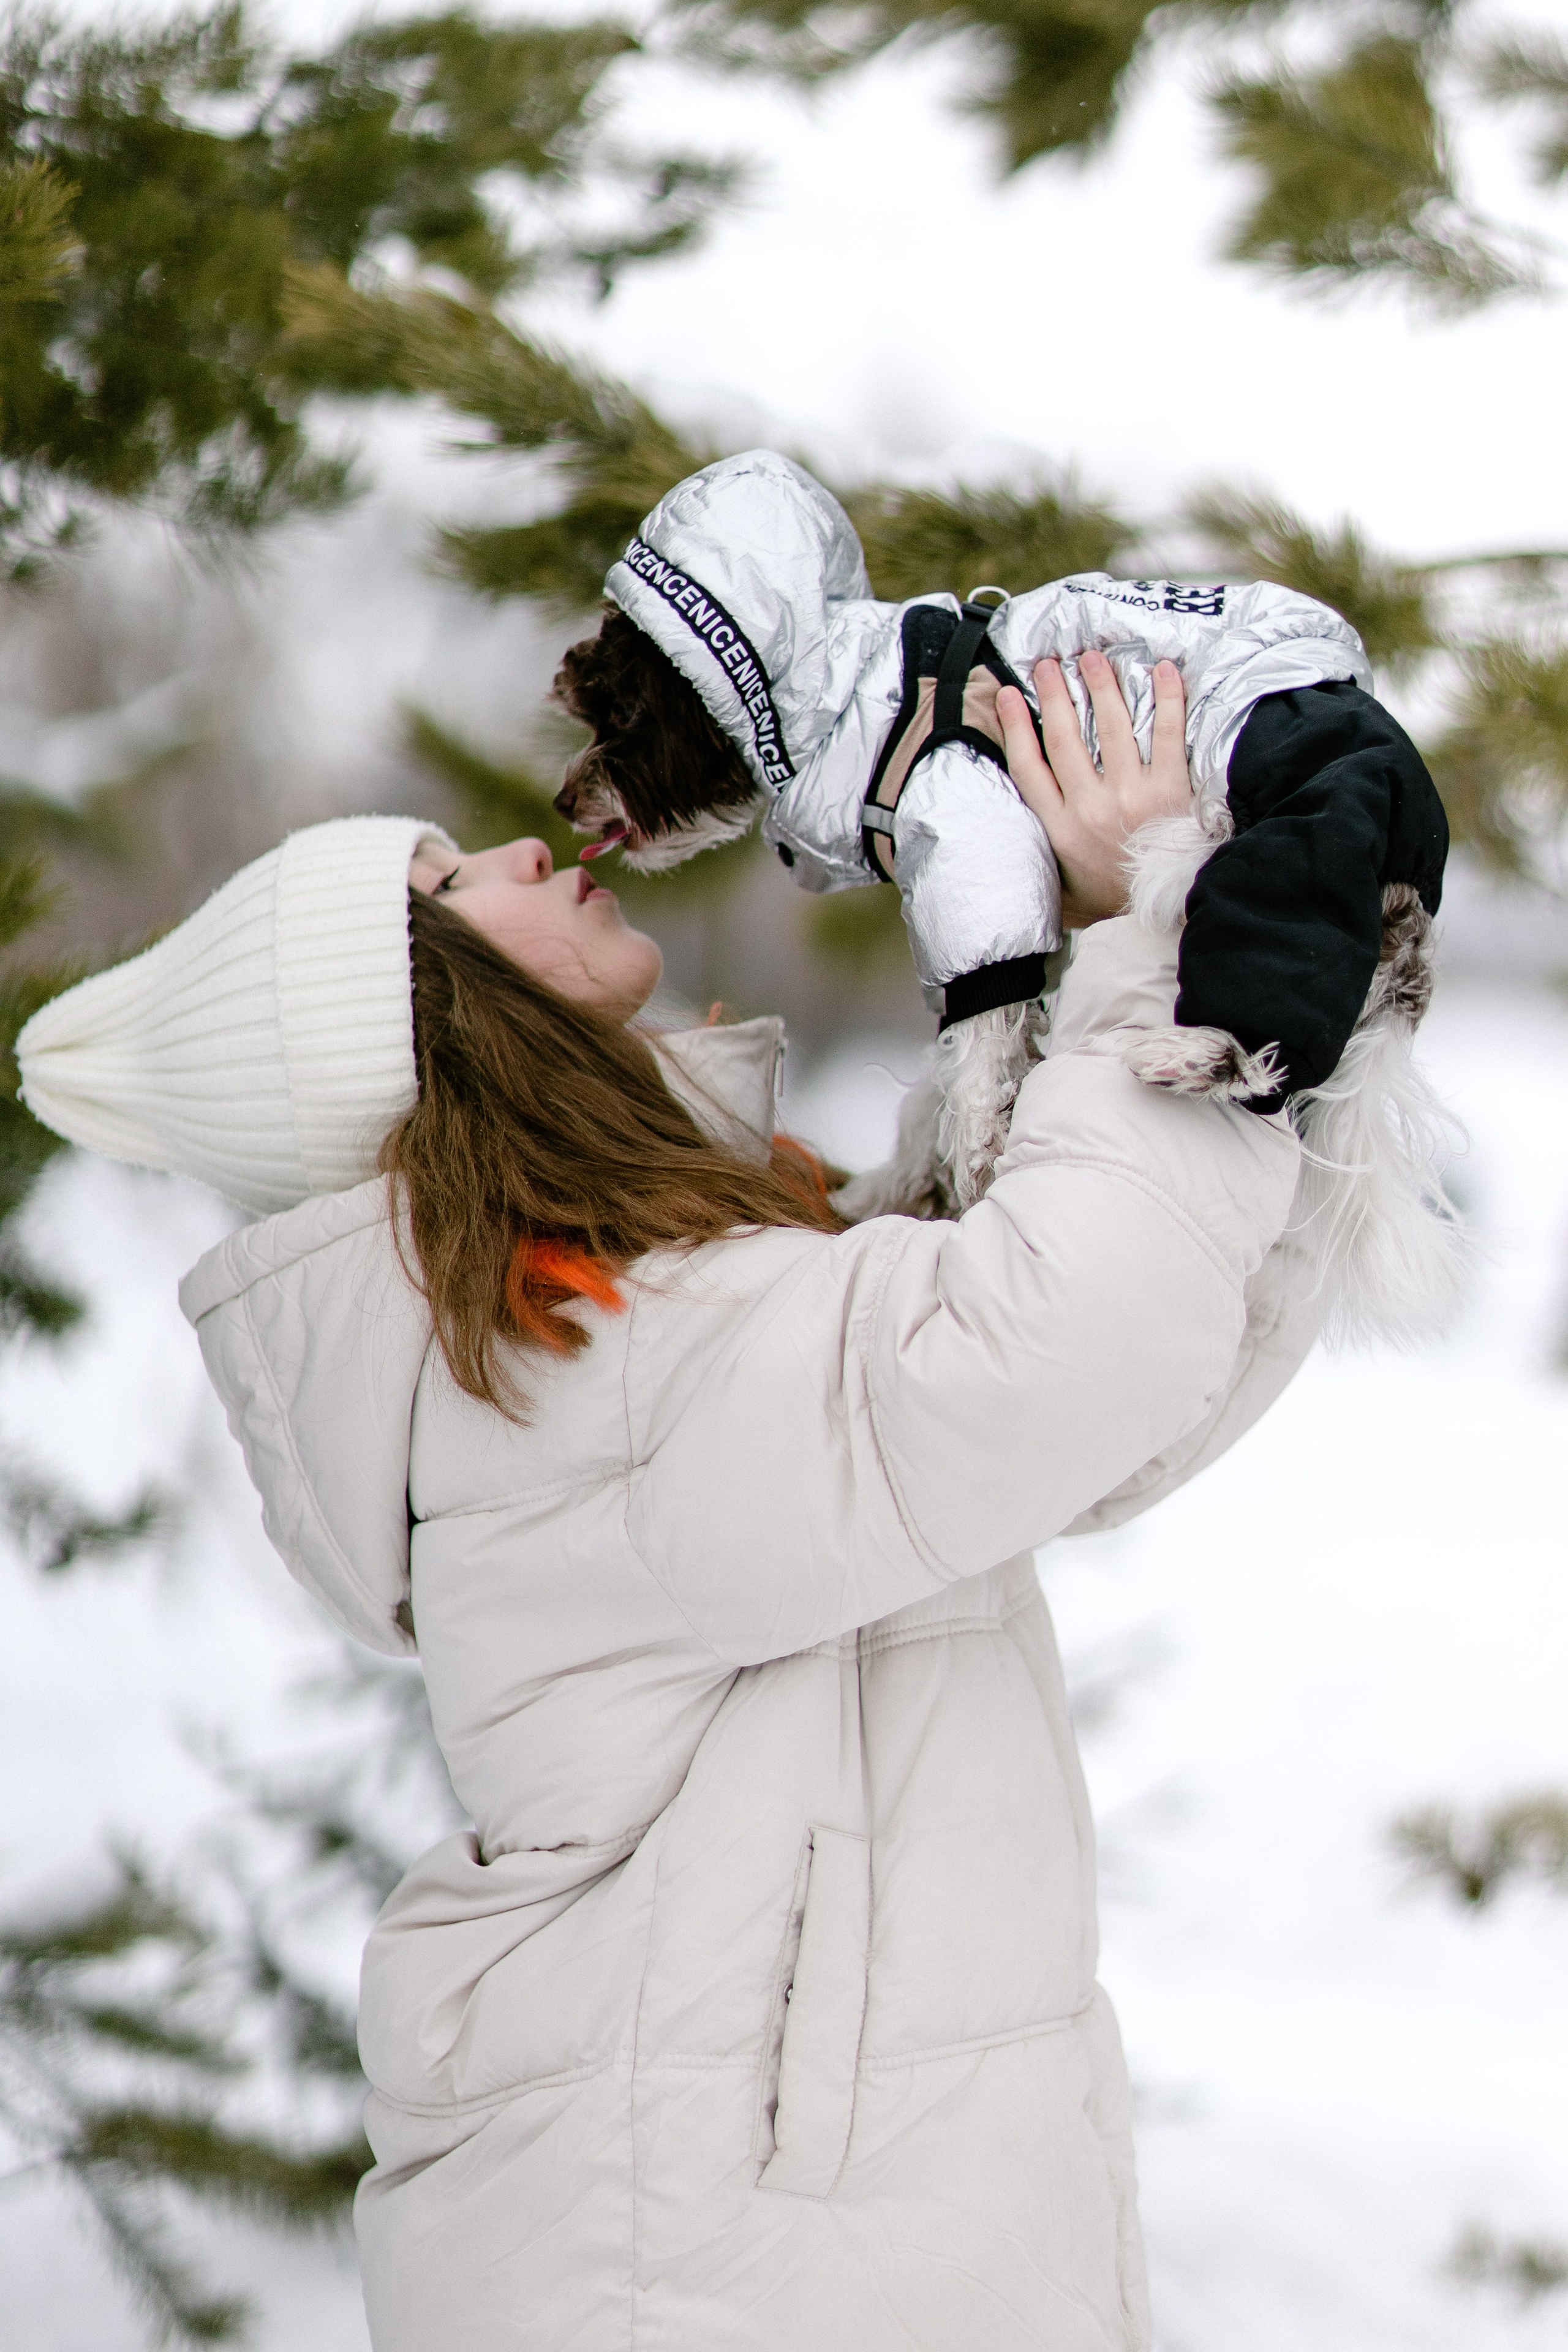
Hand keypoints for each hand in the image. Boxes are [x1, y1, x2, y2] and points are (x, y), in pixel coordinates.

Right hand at [996, 651, 1193, 927]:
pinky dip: (1167, 698)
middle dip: (1054, 694)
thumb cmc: (1116, 894)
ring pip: (1110, 726)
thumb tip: (1023, 813)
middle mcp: (1091, 807)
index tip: (1008, 694)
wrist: (1166, 905)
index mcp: (1061, 828)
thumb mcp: (1065, 880)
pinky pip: (1168, 733)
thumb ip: (1047, 845)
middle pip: (1064, 737)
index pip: (1028, 767)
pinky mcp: (1171, 788)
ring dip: (1100, 685)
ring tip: (1093, 658)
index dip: (1014, 725)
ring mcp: (1132, 795)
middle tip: (1050, 664)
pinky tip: (1162, 670)